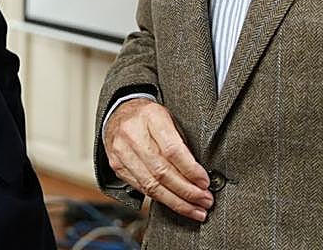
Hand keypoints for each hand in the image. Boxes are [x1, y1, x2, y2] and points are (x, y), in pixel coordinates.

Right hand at [103, 98, 212, 220]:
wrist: (119, 113)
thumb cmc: (149, 117)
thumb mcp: (168, 118)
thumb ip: (181, 142)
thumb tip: (200, 174)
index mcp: (151, 117)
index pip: (172, 150)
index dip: (190, 170)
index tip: (205, 182)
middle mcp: (132, 133)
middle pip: (162, 172)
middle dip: (187, 191)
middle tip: (205, 200)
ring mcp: (122, 151)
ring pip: (151, 185)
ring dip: (176, 201)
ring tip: (194, 208)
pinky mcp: (117, 166)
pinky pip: (141, 188)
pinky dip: (161, 199)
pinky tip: (175, 203)